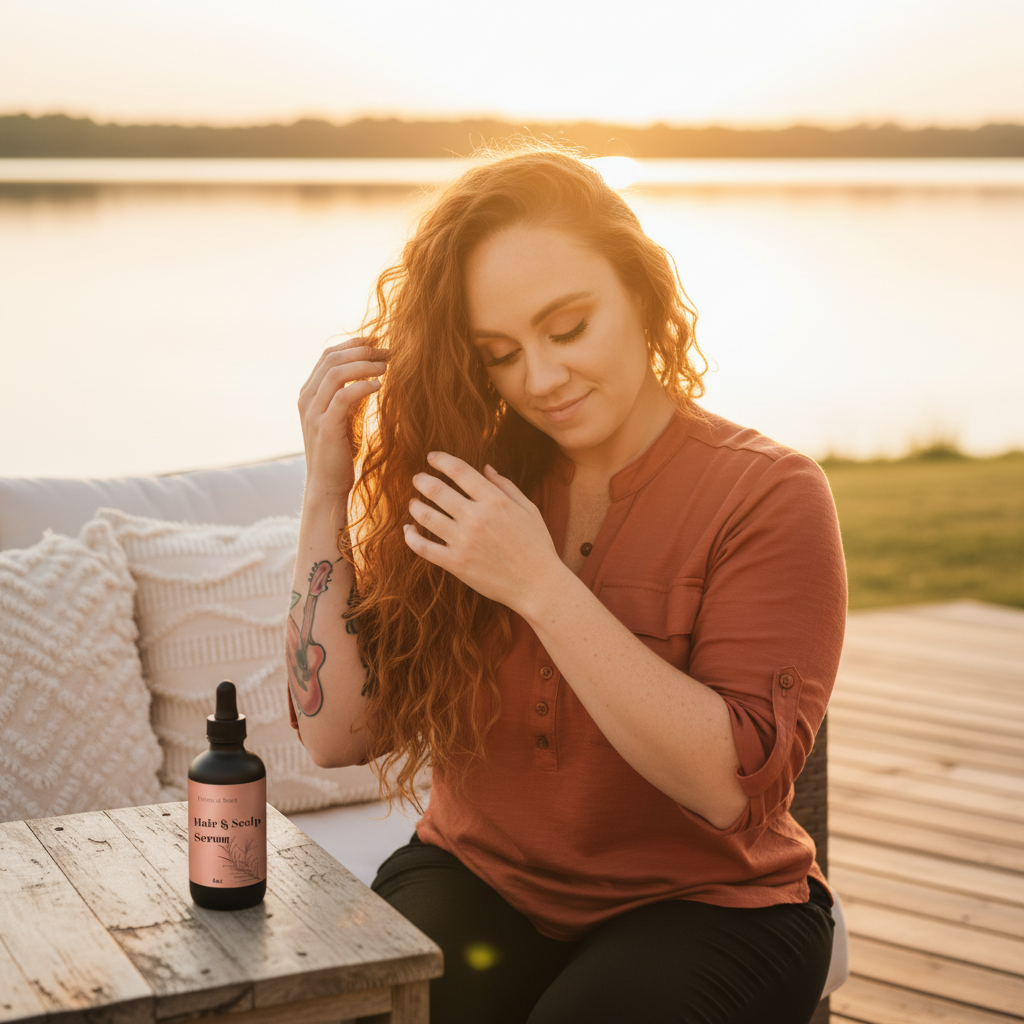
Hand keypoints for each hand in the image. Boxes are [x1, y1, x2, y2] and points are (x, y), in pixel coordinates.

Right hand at [298, 338, 388, 499]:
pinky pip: (342, 397)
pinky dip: (362, 386)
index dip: (353, 344)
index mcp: (310, 393)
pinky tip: (379, 385)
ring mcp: (313, 412)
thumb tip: (370, 375)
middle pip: (332, 359)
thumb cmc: (339, 453)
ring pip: (335, 373)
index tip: (377, 341)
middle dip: (361, 350)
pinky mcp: (324, 427)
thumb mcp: (344, 418)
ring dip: (363, 365)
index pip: (329, 355)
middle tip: (388, 351)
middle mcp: (307, 399)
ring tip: (386, 365)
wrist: (327, 485)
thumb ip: (349, 396)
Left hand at [404, 451, 565, 611]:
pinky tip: (409, 530)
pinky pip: (423, 547)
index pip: (459, 470)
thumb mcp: (529, 509)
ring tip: (414, 503)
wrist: (538, 584)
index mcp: (495, 501)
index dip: (440, 460)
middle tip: (417, 479)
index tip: (431, 457)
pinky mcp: (456, 564)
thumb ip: (506, 486)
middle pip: (436, 489)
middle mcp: (476, 518)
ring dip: (414, 506)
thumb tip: (485, 467)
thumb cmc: (536, 545)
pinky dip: (411, 537)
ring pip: (425, 516)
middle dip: (421, 480)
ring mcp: (464, 541)